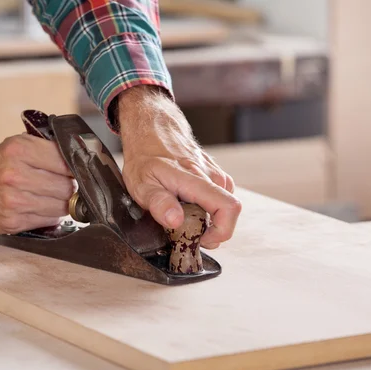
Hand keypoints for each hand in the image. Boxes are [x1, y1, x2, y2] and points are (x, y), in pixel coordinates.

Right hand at [0, 134, 75, 233]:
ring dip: (61, 202)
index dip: (74, 168)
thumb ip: (50, 148)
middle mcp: (14, 176)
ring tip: (49, 195)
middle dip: (68, 186)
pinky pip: (49, 220)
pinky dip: (50, 214)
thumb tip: (82, 160)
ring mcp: (13, 201)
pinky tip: (39, 206)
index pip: (65, 162)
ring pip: (61, 206)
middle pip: (66, 187)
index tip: (75, 171)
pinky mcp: (12, 222)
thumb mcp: (20, 144)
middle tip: (61, 184)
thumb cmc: (1, 163)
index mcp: (19, 150)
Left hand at [117, 86, 240, 248]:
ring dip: (208, 217)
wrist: (150, 128)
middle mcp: (210, 175)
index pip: (228, 208)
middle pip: (229, 211)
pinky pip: (219, 195)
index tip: (202, 239)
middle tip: (186, 230)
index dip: (222, 232)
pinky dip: (207, 206)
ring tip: (183, 214)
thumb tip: (176, 221)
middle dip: (212, 229)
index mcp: (194, 179)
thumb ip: (159, 204)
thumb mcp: (141, 184)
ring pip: (224, 204)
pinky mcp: (214, 172)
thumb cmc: (144, 156)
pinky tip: (188, 203)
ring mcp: (214, 172)